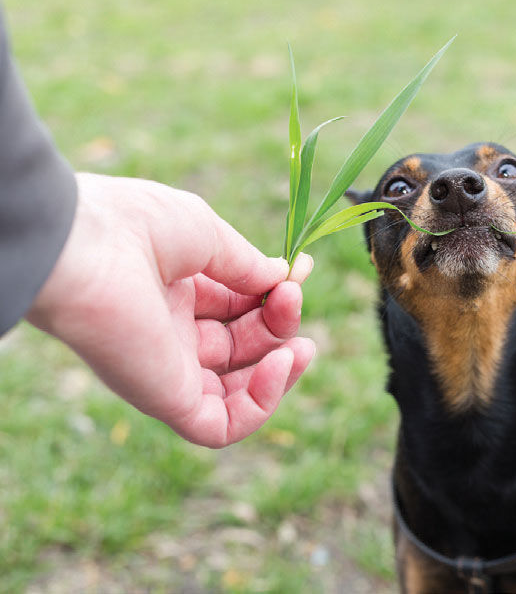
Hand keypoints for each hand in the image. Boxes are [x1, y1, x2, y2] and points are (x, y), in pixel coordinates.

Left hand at [26, 173, 314, 447]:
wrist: (81, 245)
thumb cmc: (134, 226)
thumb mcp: (207, 235)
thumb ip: (248, 265)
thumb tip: (285, 280)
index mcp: (173, 292)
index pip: (237, 308)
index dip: (273, 296)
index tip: (299, 272)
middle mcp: (169, 335)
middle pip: (243, 349)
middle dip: (279, 326)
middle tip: (291, 297)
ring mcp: (168, 370)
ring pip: (236, 394)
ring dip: (280, 372)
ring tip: (299, 346)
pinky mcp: (165, 399)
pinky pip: (221, 425)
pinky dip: (261, 404)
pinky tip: (280, 365)